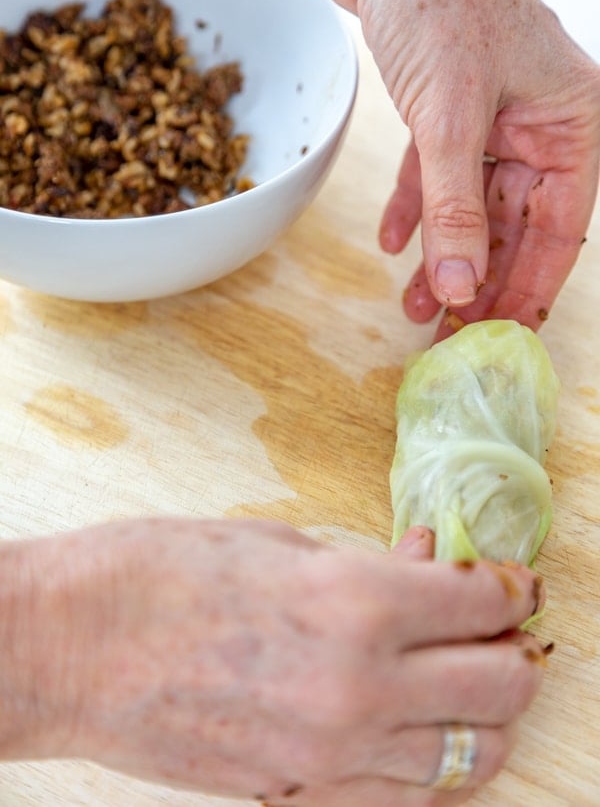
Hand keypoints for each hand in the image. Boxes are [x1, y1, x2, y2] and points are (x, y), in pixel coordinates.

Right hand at [5, 518, 549, 804]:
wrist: (73, 645)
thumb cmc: (161, 571)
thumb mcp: (279, 543)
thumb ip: (369, 567)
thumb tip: (427, 570)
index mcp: (355, 603)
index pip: (484, 604)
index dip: (511, 586)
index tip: (510, 581)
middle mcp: (359, 689)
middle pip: (500, 688)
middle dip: (514, 651)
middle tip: (497, 627)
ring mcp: (330, 755)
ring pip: (465, 758)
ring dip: (481, 714)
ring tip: (460, 678)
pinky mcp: (299, 794)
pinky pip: (402, 797)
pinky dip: (427, 763)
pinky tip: (410, 727)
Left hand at [264, 0, 599, 338]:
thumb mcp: (451, 120)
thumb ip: (456, 209)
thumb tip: (461, 284)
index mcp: (570, 122)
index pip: (558, 229)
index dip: (528, 288)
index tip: (500, 335)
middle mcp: (538, 122)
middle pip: (514, 225)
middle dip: (478, 280)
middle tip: (449, 331)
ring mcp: (492, 116)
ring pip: (472, 206)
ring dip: (443, 254)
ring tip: (416, 302)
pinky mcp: (447, 107)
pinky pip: (435, 176)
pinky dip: (415, 210)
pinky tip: (394, 244)